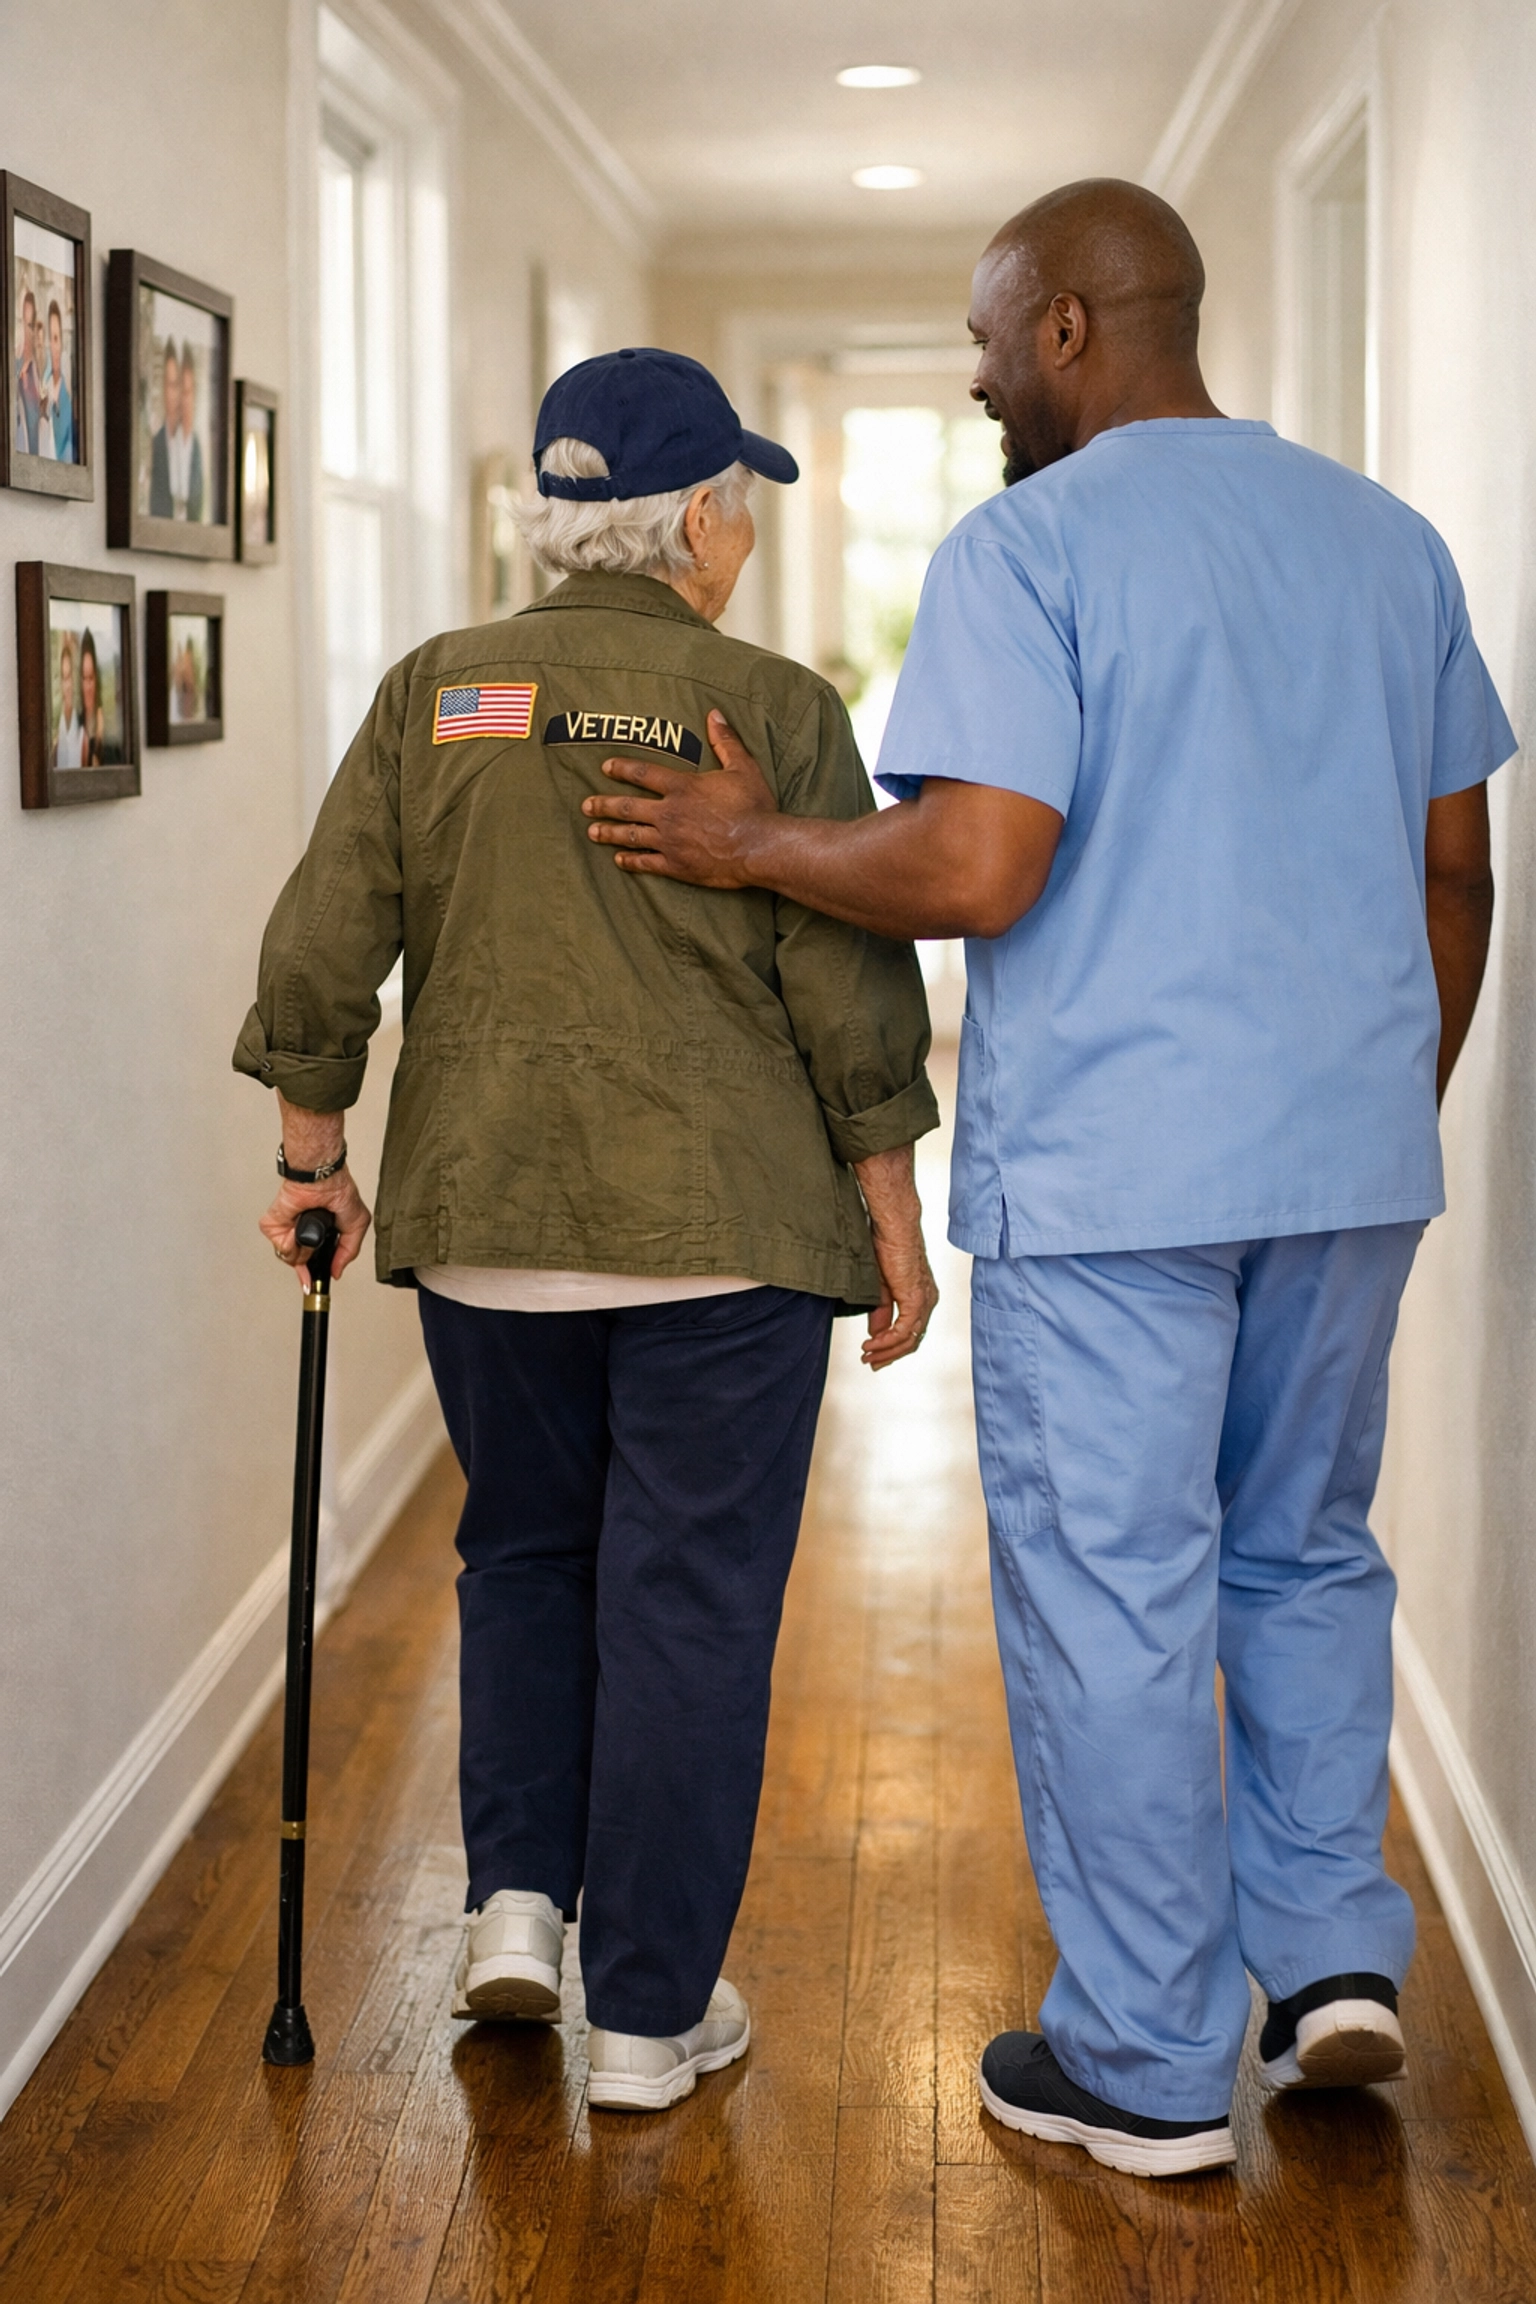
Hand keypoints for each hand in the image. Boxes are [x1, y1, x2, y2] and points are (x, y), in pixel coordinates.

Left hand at [260, 1171, 371, 1287]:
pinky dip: (291, 1240)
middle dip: (308, 1261)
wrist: (321, 1179)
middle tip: (317, 1243)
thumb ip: (348, 1252)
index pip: (310, 1260)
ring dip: (303, 1248)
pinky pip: (280, 1246)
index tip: (313, 1282)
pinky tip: (298, 1227)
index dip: (312, 1273)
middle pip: (298, 1262)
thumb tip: (337, 1270)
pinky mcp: (273, 1225)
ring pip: (289, 1257)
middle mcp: (299, 1233)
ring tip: (310, 1229)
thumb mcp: (356, 1226)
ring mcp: (285, 1230)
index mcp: (316, 1233)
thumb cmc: (338, 1191)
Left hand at [582, 709, 779, 884]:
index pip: (643, 773)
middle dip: (604, 805)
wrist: (760, 846)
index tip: (605, 767)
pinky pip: (646, 862)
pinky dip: (631, 861)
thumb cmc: (754, 807)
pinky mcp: (676, 866)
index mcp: (682, 787)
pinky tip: (619, 860)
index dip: (621, 768)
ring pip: (631, 835)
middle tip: (586, 805)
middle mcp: (669, 813)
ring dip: (609, 833)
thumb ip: (725, 741)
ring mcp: (670, 841)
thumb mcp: (742, 767)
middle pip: (628, 807)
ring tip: (592, 832)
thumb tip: (714, 714)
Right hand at [851, 1143, 937, 1369]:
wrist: (893, 1226)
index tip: (874, 1356)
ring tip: (867, 1355)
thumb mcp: (879, 1285)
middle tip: (871, 1363)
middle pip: (913, 1340)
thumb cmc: (886, 1245)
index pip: (911, 1332)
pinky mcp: (916, 1299)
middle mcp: (927, 1301)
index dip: (893, 1348)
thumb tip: (875, 1333)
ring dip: (886, 1351)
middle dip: (890, 1355)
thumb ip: (880, 1310)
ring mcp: (924, 1301)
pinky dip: (886, 1341)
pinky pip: (904, 1330)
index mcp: (921, 1296)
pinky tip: (871, 1344)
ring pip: (910, 1339)